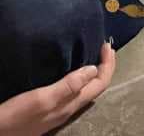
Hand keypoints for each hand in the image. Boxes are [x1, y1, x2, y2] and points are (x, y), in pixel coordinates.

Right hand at [0, 43, 115, 135]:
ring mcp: (58, 109)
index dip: (108, 64)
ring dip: (91, 71)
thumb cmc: (16, 116)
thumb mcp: (43, 98)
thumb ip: (69, 86)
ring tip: (90, 55)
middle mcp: (69, 107)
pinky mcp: (48, 108)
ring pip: (84, 88)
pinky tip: (68, 70)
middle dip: (104, 66)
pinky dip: (76, 77)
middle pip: (96, 86)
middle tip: (103, 48)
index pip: (101, 84)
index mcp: (72, 104)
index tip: (106, 46)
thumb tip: (94, 69)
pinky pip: (71, 90)